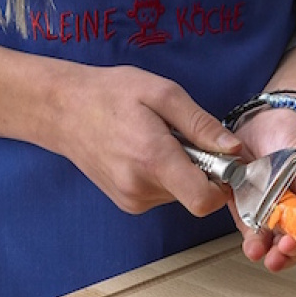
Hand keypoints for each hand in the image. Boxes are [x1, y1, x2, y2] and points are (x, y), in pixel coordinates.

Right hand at [47, 64, 237, 215]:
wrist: (61, 109)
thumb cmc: (109, 95)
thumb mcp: (162, 93)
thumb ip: (201, 124)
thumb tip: (234, 149)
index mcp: (153, 160)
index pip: (205, 200)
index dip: (223, 185)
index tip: (221, 162)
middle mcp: (142, 188)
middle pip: (196, 195)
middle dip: (201, 170)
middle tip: (179, 138)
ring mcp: (133, 199)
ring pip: (181, 194)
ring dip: (181, 171)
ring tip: (157, 142)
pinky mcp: (128, 203)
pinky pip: (164, 194)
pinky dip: (165, 176)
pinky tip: (146, 153)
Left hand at [231, 107, 295, 271]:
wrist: (254, 124)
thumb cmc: (289, 134)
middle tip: (284, 249)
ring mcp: (286, 220)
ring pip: (286, 248)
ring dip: (276, 255)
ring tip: (267, 255)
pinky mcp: (260, 220)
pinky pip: (260, 239)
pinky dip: (256, 246)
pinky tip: (254, 248)